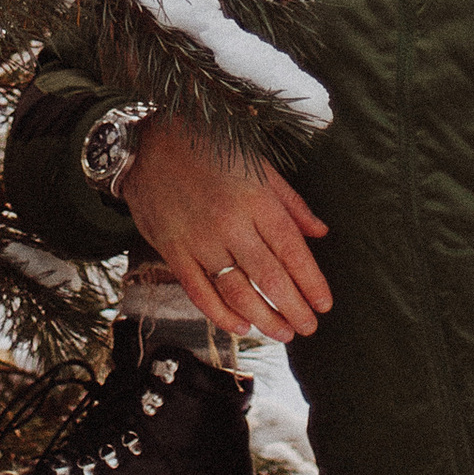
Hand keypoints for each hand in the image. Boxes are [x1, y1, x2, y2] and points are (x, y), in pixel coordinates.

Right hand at [119, 119, 331, 341]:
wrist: (149, 142)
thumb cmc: (210, 148)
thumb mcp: (258, 164)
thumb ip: (290, 202)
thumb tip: (320, 232)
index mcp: (255, 199)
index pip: (292, 249)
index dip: (311, 281)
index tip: (324, 304)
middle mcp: (230, 222)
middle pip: (269, 277)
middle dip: (294, 308)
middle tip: (308, 328)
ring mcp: (199, 239)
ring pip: (236, 291)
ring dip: (264, 318)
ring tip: (283, 332)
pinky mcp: (173, 251)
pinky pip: (199, 292)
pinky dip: (221, 314)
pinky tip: (241, 326)